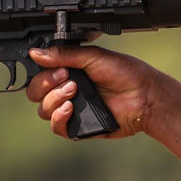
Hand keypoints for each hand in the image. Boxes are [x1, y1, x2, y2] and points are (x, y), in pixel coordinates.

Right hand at [25, 45, 180, 168]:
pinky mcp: (77, 127)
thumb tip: (36, 52)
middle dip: (46, 85)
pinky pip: (56, 127)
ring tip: (74, 92)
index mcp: (68, 72)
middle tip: (66, 78)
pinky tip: (70, 108)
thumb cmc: (126, 74)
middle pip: (35, 93)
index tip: (59, 68)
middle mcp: (66, 91)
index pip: (39, 74)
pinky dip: (58, 117)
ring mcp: (71, 109)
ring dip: (54, 99)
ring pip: (43, 110)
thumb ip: (63, 54)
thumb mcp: (93, 57)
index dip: (43, 72)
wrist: (144, 96)